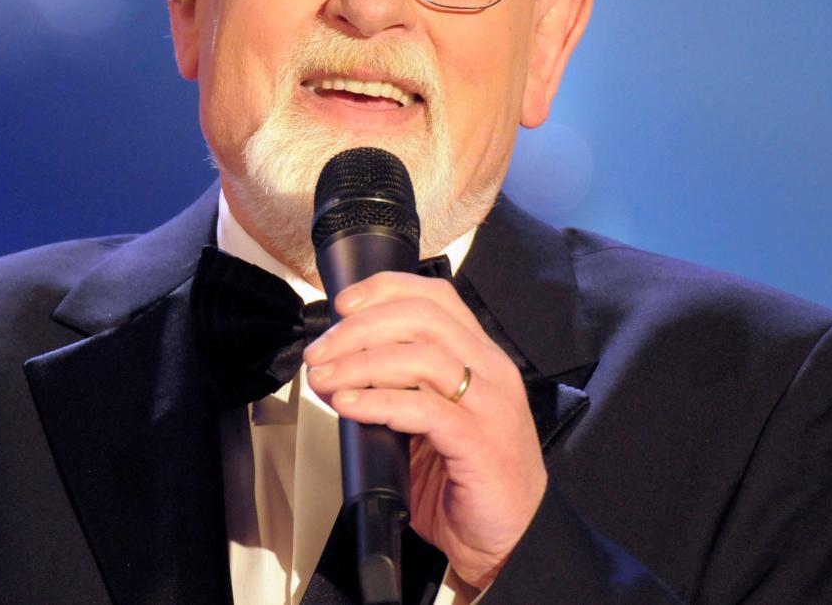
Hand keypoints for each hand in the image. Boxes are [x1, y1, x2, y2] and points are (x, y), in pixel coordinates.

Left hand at [303, 271, 545, 588]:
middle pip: (422, 318)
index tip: (343, 304)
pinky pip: (424, 409)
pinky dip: (378, 401)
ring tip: (325, 379)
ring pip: (421, 357)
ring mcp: (490, 407)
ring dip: (360, 362)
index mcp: (481, 357)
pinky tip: (349, 405)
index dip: (384, 290)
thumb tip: (339, 366)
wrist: (511, 542)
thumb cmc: (469, 482)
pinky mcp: (480, 444)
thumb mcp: (434, 419)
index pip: (435, 297)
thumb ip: (402, 386)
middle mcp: (491, 372)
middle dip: (360, 327)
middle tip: (320, 351)